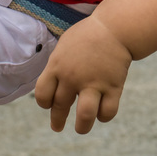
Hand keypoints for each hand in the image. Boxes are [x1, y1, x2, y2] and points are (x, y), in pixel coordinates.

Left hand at [35, 17, 131, 133]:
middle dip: (57, 120)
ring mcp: (94, 83)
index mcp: (57, 65)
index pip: (42, 94)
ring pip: (85, 116)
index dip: (45, 103)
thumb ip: (56, 66)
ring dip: (82, 127)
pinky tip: (102, 111)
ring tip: (81, 128)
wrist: (114, 27)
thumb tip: (51, 85)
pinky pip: (107, 112)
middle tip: (57, 126)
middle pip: (60, 107)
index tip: (50, 103)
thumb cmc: (87, 36)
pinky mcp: (113, 87)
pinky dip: (104, 116)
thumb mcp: (64, 46)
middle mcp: (73, 77)